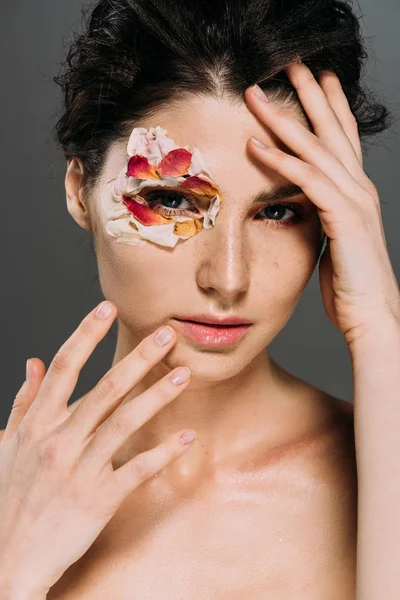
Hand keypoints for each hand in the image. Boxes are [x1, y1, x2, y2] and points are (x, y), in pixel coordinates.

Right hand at [0, 302, 193, 593]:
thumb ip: (23, 403)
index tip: (107, 308)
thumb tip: (34, 362)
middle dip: (139, 358)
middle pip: (105, 388)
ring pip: (125, 422)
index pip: (64, 368)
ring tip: (184, 375)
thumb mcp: (6, 446)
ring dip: (157, 396)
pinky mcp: (98, 500)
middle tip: (167, 334)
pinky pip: (137, 470)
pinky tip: (187, 438)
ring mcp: (79, 471)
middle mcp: (58, 441)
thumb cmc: (6, 500)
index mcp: (37, 425)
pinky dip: (163, 453)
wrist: (6, 561)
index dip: (86, 334)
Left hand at [244, 62, 399, 344]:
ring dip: (284, 118)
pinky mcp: (343, 217)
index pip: (341, 140)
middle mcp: (358, 188)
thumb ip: (322, 217)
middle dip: (310, 94)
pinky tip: (255, 144)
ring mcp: (353, 200)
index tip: (313, 81)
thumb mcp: (333, 241)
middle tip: (290, 63)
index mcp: (355, 193)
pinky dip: (279, 161)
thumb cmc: (350, 286)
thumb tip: (302, 207)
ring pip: (316, 148)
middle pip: (332, 130)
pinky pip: (306, 180)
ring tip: (256, 94)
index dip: (328, 108)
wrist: (371, 315)